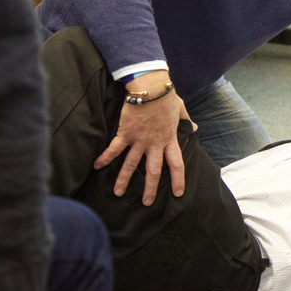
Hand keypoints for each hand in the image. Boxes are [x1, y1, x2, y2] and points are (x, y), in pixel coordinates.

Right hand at [93, 71, 195, 205]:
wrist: (150, 87)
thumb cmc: (165, 96)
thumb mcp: (181, 109)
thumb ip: (186, 121)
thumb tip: (194, 127)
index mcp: (169, 139)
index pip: (176, 164)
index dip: (178, 180)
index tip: (178, 193)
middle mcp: (154, 144)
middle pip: (153, 171)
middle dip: (150, 189)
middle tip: (147, 203)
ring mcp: (139, 140)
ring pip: (131, 165)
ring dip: (124, 180)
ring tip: (118, 193)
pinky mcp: (125, 133)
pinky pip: (114, 148)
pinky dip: (105, 157)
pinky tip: (97, 166)